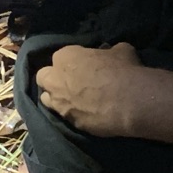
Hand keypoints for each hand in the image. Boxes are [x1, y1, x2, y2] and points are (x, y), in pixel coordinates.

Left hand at [33, 42, 147, 137]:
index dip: (72, 62)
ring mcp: (58, 102)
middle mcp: (55, 78)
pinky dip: (70, 114)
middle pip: (44, 77)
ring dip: (56, 98)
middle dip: (54, 79)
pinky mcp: (67, 121)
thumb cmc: (123, 70)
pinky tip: (84, 114)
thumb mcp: (120, 51)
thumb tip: (108, 53)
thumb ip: (108, 51)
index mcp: (65, 56)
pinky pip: (63, 116)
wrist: (129, 102)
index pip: (61, 57)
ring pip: (46, 99)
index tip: (83, 66)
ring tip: (73, 101)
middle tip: (71, 82)